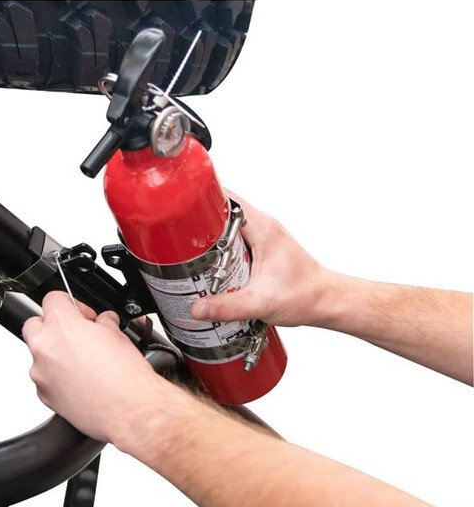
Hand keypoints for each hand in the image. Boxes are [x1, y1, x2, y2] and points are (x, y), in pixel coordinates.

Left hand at [22, 292, 162, 442]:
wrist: (129, 409)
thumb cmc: (125, 376)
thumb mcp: (118, 335)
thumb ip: (103, 323)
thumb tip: (103, 322)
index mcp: (61, 324)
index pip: (53, 299)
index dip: (70, 304)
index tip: (81, 315)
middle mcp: (45, 346)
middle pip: (35, 325)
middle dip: (52, 327)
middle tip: (74, 335)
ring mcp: (41, 372)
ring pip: (39, 355)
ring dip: (55, 355)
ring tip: (81, 364)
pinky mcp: (44, 394)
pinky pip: (44, 379)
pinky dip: (57, 379)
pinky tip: (79, 383)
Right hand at [191, 191, 334, 326]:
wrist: (326, 302)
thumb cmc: (306, 294)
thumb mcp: (261, 302)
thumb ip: (227, 307)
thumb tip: (198, 308)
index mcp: (262, 227)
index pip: (225, 198)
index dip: (200, 201)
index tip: (181, 214)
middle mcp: (262, 226)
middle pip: (220, 213)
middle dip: (198, 227)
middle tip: (183, 245)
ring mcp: (261, 237)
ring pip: (225, 229)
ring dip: (208, 242)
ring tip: (192, 258)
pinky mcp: (260, 249)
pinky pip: (233, 242)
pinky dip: (219, 252)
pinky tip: (212, 269)